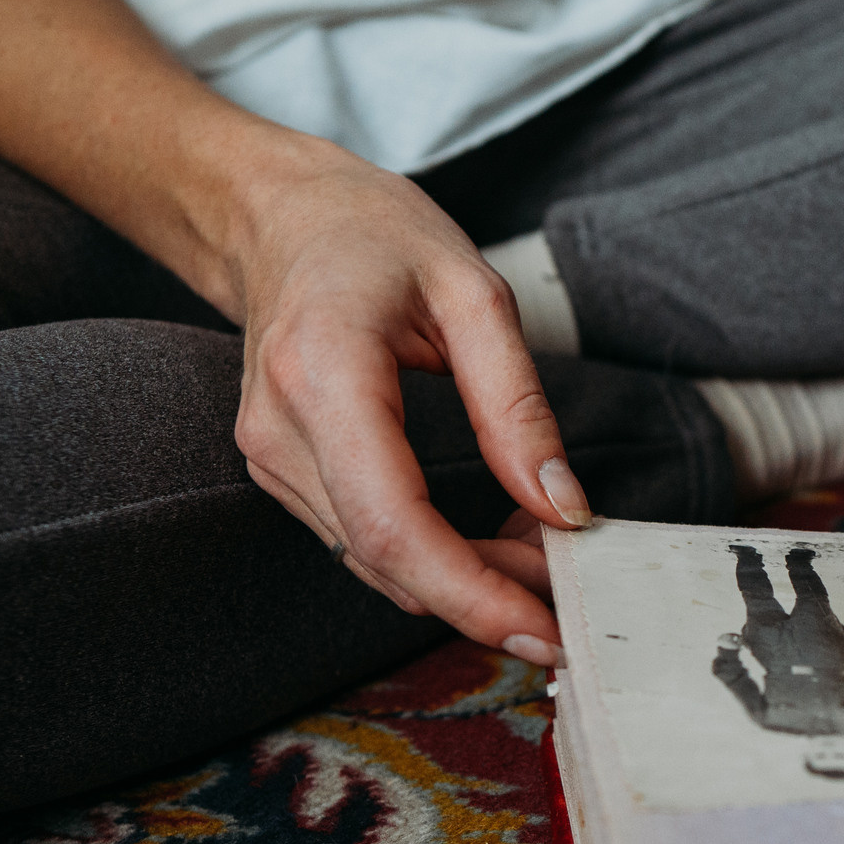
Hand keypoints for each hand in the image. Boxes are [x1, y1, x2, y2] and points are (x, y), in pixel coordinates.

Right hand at [223, 139, 583, 661]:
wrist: (278, 215)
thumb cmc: (374, 235)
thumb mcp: (472, 293)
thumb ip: (517, 405)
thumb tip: (563, 506)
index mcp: (324, 374)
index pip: (392, 523)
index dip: (469, 593)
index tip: (544, 627)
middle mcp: (280, 430)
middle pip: (385, 558)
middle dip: (486, 593)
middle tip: (574, 588)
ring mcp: (269, 457)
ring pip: (374, 562)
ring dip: (466, 579)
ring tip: (545, 553)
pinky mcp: (281, 471)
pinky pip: (362, 540)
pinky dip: (434, 555)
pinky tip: (493, 537)